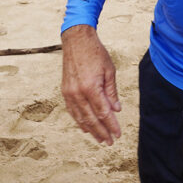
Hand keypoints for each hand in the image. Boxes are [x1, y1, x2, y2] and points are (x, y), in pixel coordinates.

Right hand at [60, 25, 121, 145]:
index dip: (111, 125)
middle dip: (101, 132)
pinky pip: (72, 110)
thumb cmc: (95, 53)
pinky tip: (85, 127)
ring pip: (80, 117)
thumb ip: (111, 92)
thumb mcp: (109, 71)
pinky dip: (79, 120)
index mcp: (91, 87)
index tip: (117, 134)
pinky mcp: (65, 90)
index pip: (103, 112)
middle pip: (91, 119)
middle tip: (110, 142)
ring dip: (90, 130)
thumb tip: (116, 110)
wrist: (76, 40)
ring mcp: (69, 92)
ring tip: (99, 139)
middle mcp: (78, 93)